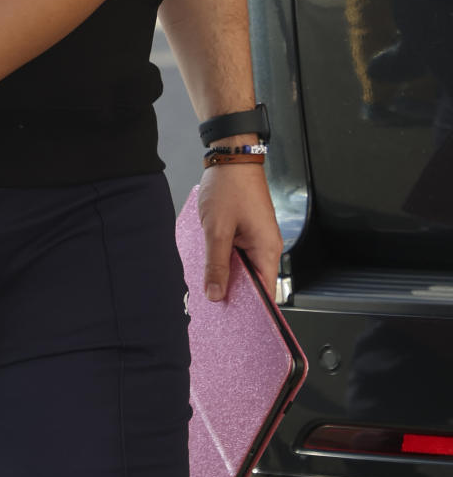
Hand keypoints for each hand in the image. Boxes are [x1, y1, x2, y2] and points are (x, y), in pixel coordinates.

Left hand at [196, 163, 282, 302]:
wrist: (232, 155)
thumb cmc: (230, 186)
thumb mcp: (217, 229)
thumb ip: (216, 264)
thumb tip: (216, 293)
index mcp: (267, 249)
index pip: (266, 292)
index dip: (252, 308)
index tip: (235, 321)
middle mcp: (267, 246)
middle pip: (255, 282)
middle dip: (235, 293)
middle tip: (214, 305)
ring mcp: (258, 238)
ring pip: (245, 268)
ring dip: (228, 275)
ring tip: (209, 284)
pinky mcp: (248, 231)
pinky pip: (239, 254)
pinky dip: (226, 260)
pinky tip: (210, 263)